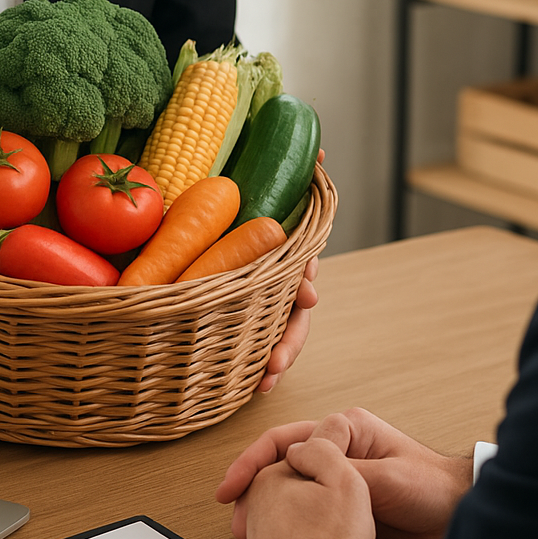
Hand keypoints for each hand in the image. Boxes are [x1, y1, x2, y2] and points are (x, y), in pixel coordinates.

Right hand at [218, 408, 472, 538]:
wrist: (455, 514)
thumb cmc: (429, 487)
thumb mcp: (385, 478)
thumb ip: (344, 469)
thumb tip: (301, 462)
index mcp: (345, 428)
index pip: (286, 438)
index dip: (254, 462)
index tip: (232, 489)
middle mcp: (336, 445)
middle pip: (280, 459)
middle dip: (253, 486)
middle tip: (235, 517)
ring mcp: (337, 471)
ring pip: (288, 483)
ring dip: (265, 503)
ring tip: (246, 531)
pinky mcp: (341, 497)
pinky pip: (303, 502)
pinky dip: (284, 515)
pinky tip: (272, 533)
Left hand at [257, 149, 324, 392]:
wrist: (216, 216)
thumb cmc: (243, 202)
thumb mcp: (264, 185)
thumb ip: (295, 170)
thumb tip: (321, 150)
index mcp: (282, 255)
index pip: (301, 268)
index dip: (305, 281)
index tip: (305, 293)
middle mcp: (276, 284)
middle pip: (292, 316)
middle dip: (289, 340)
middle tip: (278, 360)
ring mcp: (261, 305)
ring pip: (276, 338)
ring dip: (275, 361)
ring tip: (266, 381)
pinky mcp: (238, 318)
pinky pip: (248, 346)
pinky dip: (250, 368)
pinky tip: (249, 389)